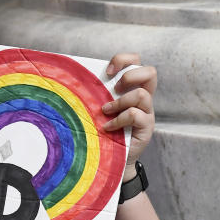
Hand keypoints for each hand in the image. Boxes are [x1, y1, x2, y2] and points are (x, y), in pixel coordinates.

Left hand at [100, 52, 156, 180]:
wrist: (112, 159)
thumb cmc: (102, 130)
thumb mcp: (98, 108)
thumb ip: (95, 94)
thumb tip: (69, 79)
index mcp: (132, 88)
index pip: (136, 62)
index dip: (123, 60)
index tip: (107, 71)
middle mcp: (143, 98)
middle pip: (150, 72)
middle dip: (130, 76)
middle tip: (114, 89)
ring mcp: (147, 112)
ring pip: (141, 94)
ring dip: (119, 102)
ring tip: (105, 111)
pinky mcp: (146, 127)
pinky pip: (135, 115)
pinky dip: (118, 119)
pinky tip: (107, 127)